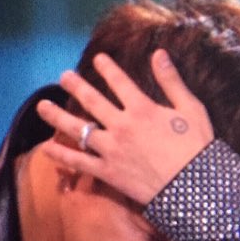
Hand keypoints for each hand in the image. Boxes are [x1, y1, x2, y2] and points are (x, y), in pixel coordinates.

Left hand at [36, 50, 214, 204]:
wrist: (193, 187)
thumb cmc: (196, 147)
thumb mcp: (190, 108)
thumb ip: (171, 80)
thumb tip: (159, 53)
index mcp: (142, 108)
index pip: (120, 82)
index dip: (107, 68)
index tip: (98, 58)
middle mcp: (121, 125)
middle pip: (92, 101)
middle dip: (76, 86)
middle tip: (63, 76)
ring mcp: (111, 149)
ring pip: (78, 129)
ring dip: (58, 116)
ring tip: (43, 106)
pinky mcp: (107, 172)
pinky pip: (79, 162)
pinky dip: (61, 155)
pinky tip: (46, 148)